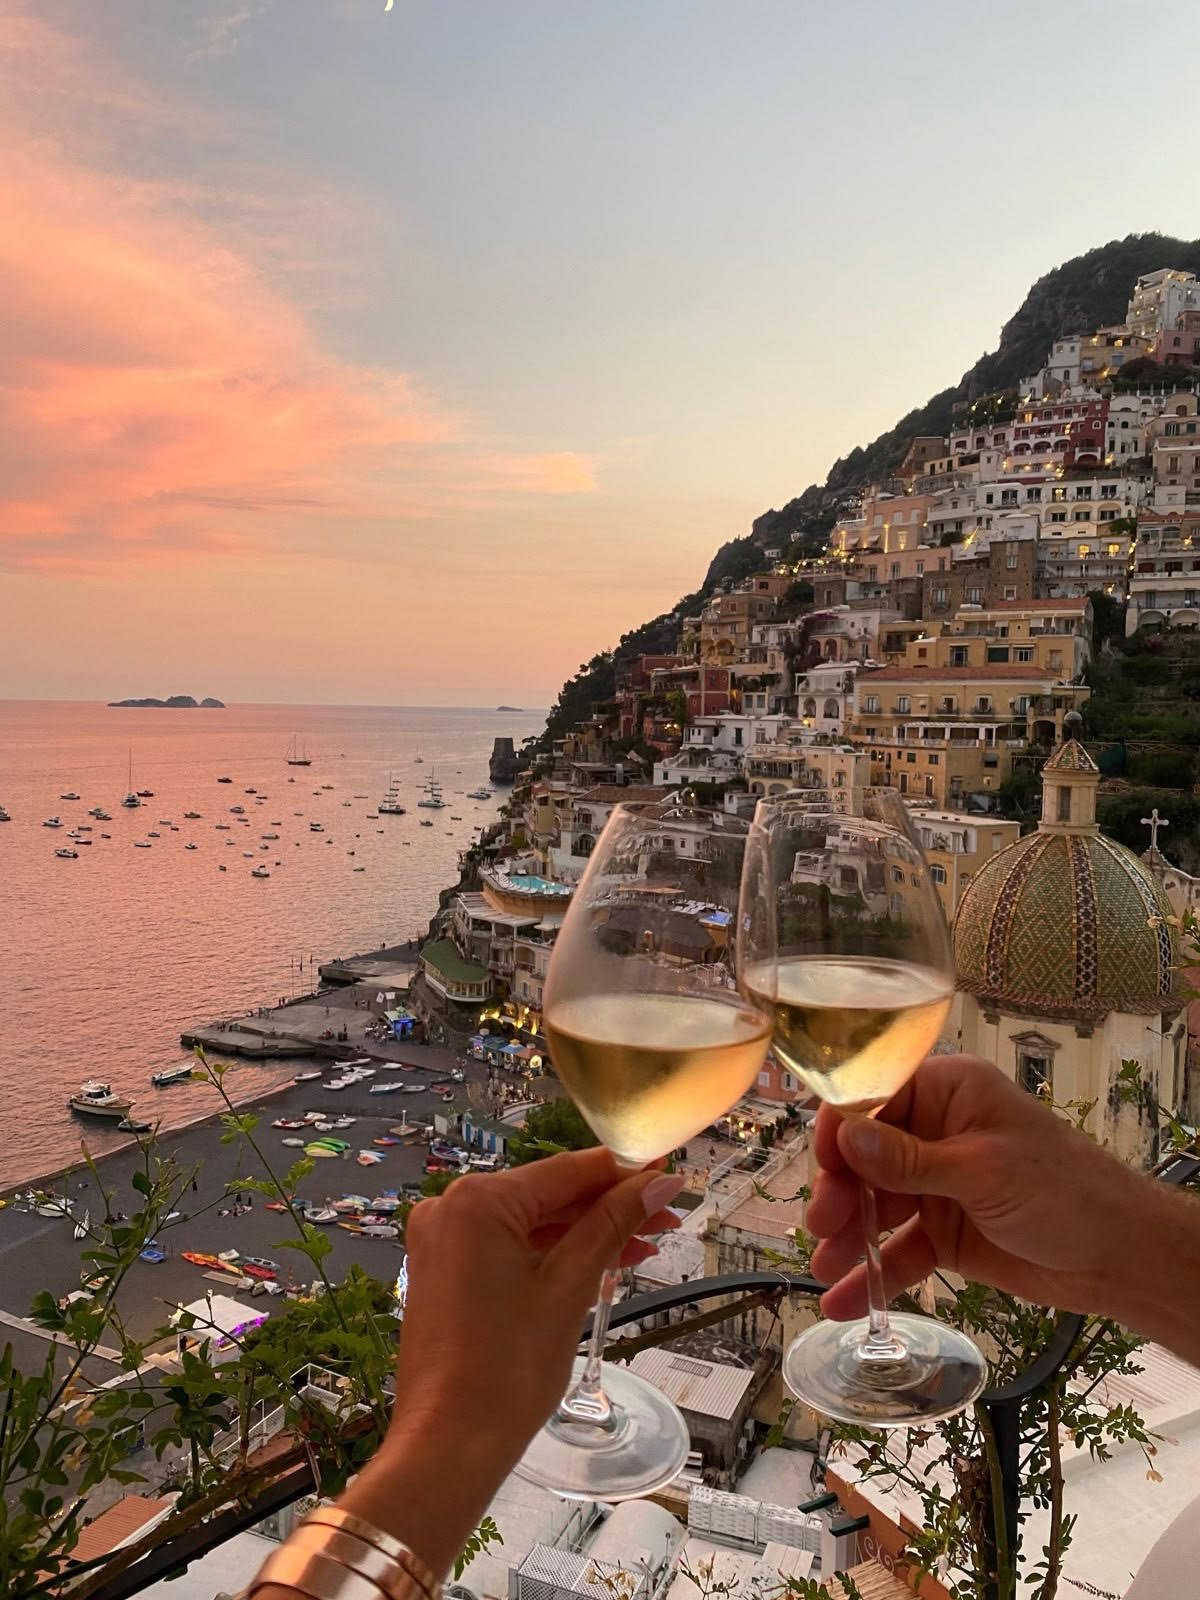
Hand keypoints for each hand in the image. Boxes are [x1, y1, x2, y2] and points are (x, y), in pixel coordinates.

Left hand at [340, 1150, 683, 1574]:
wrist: (449, 1445)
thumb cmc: (506, 1368)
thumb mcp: (569, 1286)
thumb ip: (612, 1224)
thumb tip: (659, 1180)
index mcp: (477, 1201)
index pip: (565, 1172)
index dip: (622, 1172)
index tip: (667, 1172)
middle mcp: (452, 1209)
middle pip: (548, 1196)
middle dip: (608, 1208)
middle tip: (667, 1216)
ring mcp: (443, 1242)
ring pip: (531, 1224)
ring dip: (585, 1234)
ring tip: (644, 1246)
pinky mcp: (444, 1272)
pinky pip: (509, 1248)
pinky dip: (552, 1255)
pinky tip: (598, 1264)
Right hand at [806, 1054, 1146, 1320]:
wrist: (1118, 1257)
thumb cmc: (1062, 1190)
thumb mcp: (982, 1170)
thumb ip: (910, 1160)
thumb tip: (845, 1137)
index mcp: (947, 1094)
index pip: (874, 1098)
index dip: (841, 1129)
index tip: (824, 1167)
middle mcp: (934, 1133)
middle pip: (864, 1156)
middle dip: (841, 1192)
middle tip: (822, 1226)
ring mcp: (936, 1185)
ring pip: (874, 1206)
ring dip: (848, 1238)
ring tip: (824, 1269)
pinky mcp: (943, 1233)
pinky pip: (897, 1250)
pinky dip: (872, 1274)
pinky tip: (844, 1301)